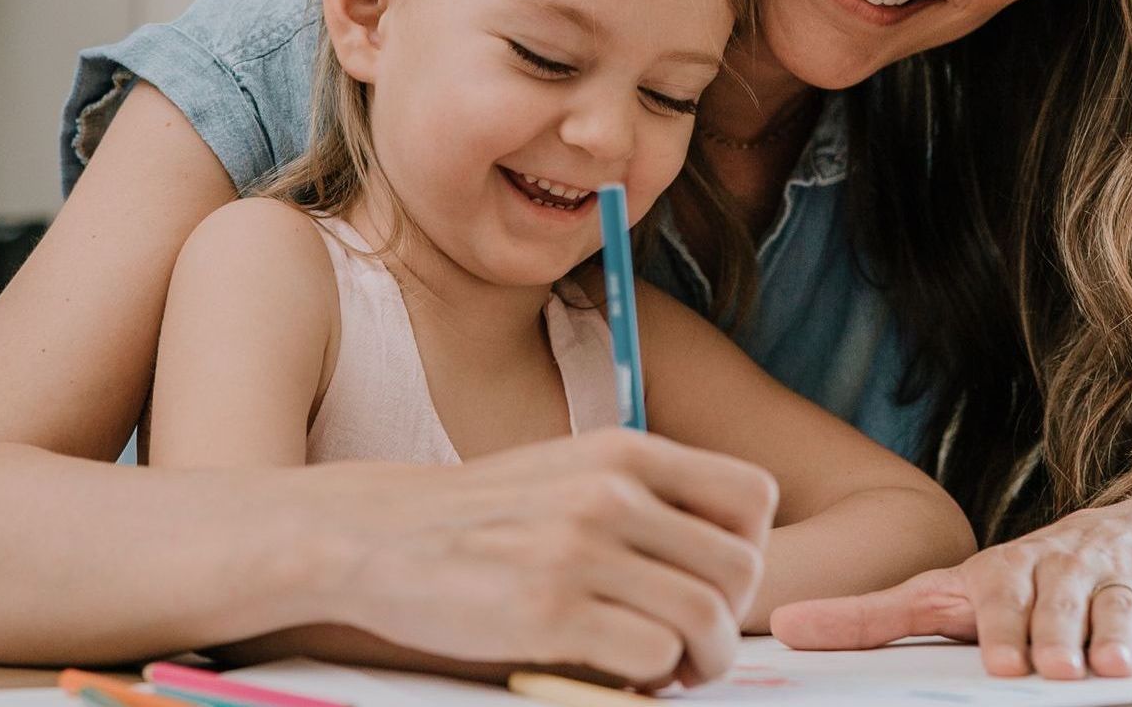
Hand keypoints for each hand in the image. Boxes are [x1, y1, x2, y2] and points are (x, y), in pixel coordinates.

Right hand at [312, 429, 777, 686]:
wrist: (378, 533)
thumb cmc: (485, 514)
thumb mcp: (573, 469)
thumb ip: (646, 495)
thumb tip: (729, 554)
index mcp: (626, 451)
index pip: (753, 496)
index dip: (750, 549)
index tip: (713, 582)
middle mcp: (611, 492)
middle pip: (741, 567)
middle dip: (731, 618)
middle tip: (695, 642)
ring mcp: (580, 550)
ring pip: (706, 616)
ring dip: (703, 659)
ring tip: (670, 670)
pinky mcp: (548, 612)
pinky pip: (652, 655)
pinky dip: (652, 679)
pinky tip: (623, 678)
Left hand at [770, 505, 1131, 679]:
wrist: (1123, 535)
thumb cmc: (1017, 582)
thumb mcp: (945, 593)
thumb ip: (868, 616)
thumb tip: (781, 625)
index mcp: (1002, 572)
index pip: (996, 595)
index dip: (999, 627)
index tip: (1001, 662)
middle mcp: (1058, 569)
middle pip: (1058, 601)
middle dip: (1057, 633)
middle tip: (1054, 670)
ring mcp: (1111, 580)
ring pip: (1113, 607)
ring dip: (1113, 637)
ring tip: (1111, 667)